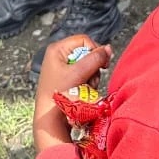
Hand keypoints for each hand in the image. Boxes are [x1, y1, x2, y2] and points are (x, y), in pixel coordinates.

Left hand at [32, 34, 113, 152]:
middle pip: (86, 52)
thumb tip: (108, 49)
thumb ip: (94, 59)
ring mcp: (61, 67)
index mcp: (57, 49)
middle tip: (92, 78)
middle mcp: (58, 56)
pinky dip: (87, 82)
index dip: (95, 50)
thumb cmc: (59, 94)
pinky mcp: (65, 78)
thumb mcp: (78, 73)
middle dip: (93, 67)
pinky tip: (84, 90)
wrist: (49, 118)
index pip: (83, 40)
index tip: (102, 64)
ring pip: (87, 65)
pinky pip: (83, 74)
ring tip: (87, 87)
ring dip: (91, 76)